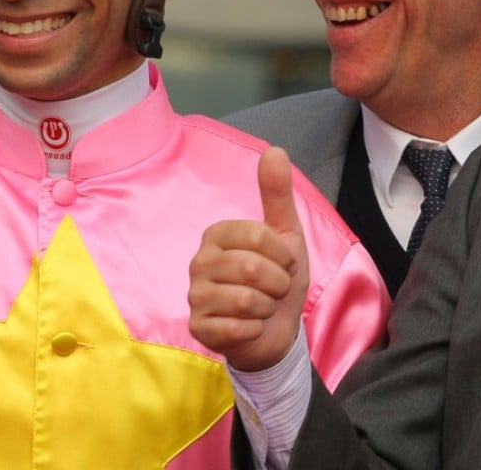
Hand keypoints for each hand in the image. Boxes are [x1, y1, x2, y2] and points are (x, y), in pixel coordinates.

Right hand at [188, 146, 308, 371]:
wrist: (276, 330)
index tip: (284, 263)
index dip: (283, 255)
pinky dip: (255, 330)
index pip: (259, 236)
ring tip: (262, 307)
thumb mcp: (286, 235)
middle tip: (274, 289)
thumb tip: (274, 150)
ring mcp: (195, 296)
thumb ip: (277, 194)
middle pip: (254, 269)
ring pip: (247, 301)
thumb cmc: (277, 278)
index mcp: (217, 234)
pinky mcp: (198, 328)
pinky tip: (249, 327)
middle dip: (278, 284)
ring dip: (268, 308)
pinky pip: (238, 328)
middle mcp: (199, 261)